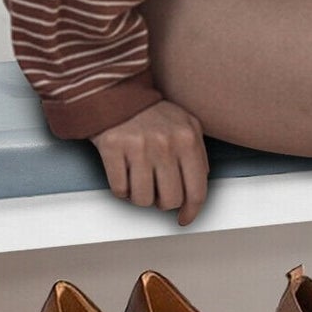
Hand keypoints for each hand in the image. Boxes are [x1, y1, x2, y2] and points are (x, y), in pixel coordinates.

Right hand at [91, 98, 209, 226]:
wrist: (116, 92)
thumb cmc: (152, 113)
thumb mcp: (186, 125)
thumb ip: (197, 154)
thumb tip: (198, 186)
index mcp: (187, 139)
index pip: (197, 190)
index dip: (191, 211)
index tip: (184, 218)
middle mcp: (165, 144)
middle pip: (170, 200)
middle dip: (162, 202)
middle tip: (157, 190)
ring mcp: (138, 147)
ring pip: (143, 199)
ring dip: (140, 196)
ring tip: (139, 180)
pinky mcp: (113, 148)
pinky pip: (119, 190)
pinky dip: (121, 189)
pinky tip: (124, 175)